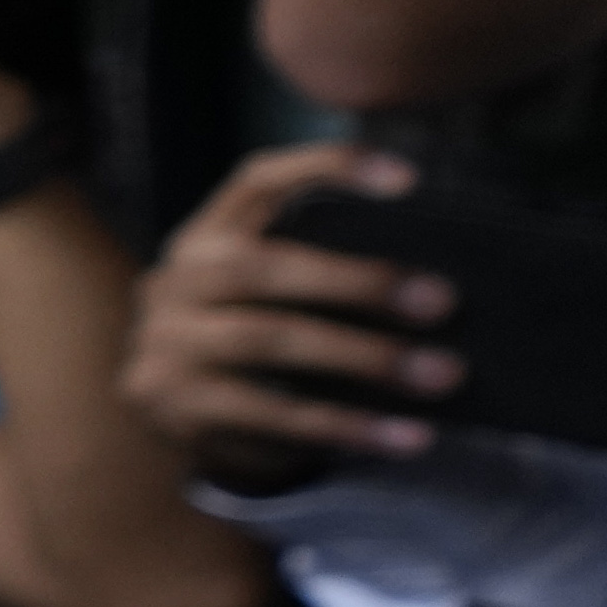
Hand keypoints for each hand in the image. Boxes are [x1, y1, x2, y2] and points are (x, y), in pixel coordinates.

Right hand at [129, 142, 452, 482]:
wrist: (180, 417)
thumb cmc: (254, 338)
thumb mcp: (268, 291)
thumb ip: (318, 267)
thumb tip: (434, 277)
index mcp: (205, 237)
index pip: (257, 181)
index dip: (326, 168)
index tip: (408, 180)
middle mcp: (175, 280)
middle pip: (264, 266)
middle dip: (359, 281)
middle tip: (441, 303)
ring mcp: (166, 343)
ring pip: (267, 339)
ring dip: (363, 356)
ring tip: (438, 374)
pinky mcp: (173, 403)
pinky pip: (270, 413)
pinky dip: (344, 425)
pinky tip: (401, 437)